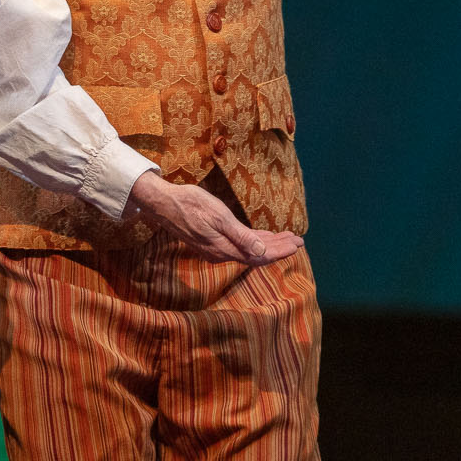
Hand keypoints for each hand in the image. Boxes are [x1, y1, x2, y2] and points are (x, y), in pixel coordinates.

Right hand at [125, 172, 304, 264]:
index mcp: (224, 249)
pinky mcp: (212, 241)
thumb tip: (262, 253)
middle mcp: (221, 253)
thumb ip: (241, 237)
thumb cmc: (190, 205)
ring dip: (268, 244)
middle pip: (256, 255)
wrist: (163, 203)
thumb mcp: (218, 216)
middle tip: (298, 240)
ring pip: (249, 250)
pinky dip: (255, 241)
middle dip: (278, 248)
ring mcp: (216, 248)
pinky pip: (240, 245)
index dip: (280, 251)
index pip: (259, 256)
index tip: (298, 244)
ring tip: (287, 237)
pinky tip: (263, 236)